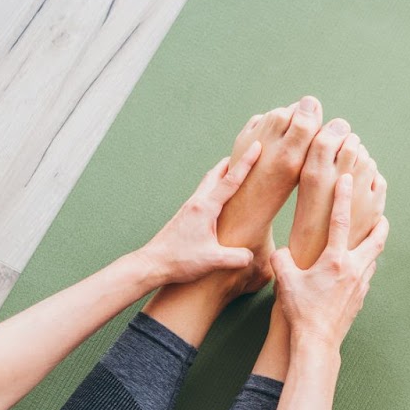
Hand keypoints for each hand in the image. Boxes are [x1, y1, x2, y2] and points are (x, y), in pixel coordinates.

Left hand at [133, 142, 263, 286]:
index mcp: (205, 208)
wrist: (153, 263)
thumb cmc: (181, 260)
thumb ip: (237, 257)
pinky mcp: (185, 216)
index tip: (257, 146)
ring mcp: (189, 208)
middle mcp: (196, 203)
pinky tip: (218, 201)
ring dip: (222, 175)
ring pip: (208, 183)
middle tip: (248, 154)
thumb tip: (250, 255)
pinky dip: (214, 189)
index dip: (246, 163)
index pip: (231, 181)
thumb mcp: (214, 261)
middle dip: (233, 163)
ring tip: (234, 173)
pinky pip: (203, 195)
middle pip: (216, 174)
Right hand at [272, 173, 389, 350]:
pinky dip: (365, 267)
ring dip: (373, 247)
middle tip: (381, 215)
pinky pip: (366, 276)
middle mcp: (353, 269)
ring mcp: (360, 285)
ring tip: (371, 240)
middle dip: (380, 224)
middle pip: (376, 240)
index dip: (343, 197)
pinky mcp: (360, 298)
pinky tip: (358, 269)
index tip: (347, 180)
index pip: (340, 221)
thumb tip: (282, 253)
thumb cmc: (301, 311)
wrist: (318, 342)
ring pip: (373, 259)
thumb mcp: (285, 281)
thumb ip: (282, 260)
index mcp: (335, 260)